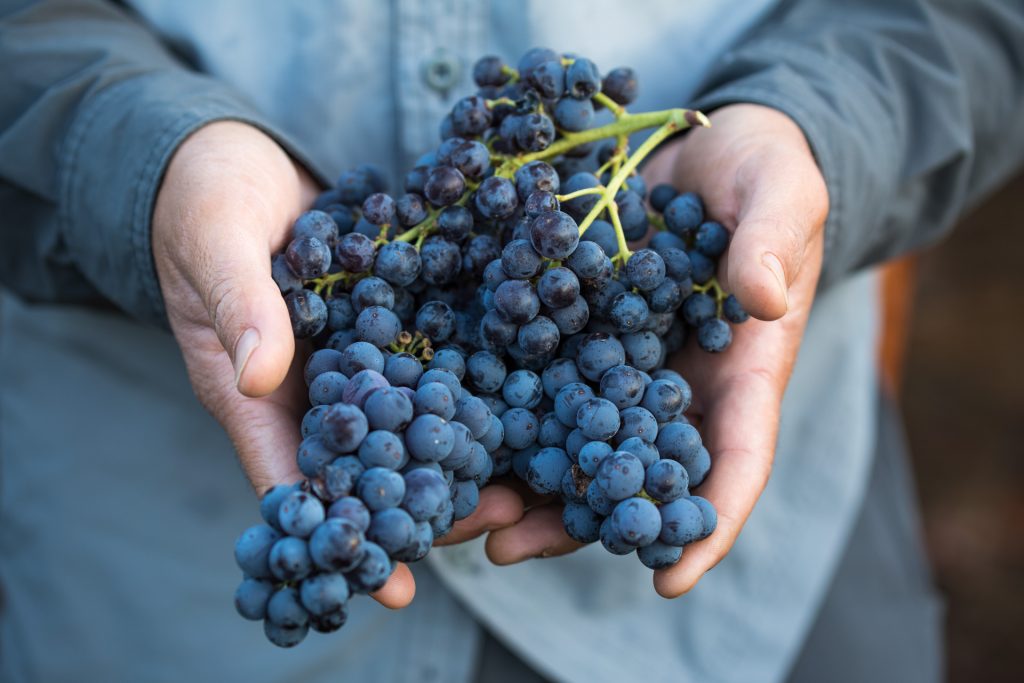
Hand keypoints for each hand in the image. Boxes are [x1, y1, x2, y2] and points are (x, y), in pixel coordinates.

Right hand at [152, 121, 522, 607]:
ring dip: (461, 451)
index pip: (296, 481)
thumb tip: (261, 375)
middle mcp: (312, 389)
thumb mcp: (212, 244)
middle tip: (496, 521)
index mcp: (254, 393)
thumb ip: (238, 304)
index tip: (396, 584)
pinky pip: (430, 358)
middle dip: (427, 502)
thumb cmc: (202, 203)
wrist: (238, 162)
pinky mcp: (390, 321)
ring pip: (410, 422)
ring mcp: (356, 357)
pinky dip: (470, 380)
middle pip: (370, 467)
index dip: (345, 532)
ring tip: (525, 479)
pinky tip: (524, 394)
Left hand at [482, 104, 827, 596]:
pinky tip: (434, 426)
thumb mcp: (781, 192)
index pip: (734, 459)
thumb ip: (773, 238)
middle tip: (507, 549)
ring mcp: (613, 362)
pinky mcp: (565, 329)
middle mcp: (670, 385)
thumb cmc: (760, 174)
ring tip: (447, 509)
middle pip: (629, 472)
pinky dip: (488, 408)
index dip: (707, 523)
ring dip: (511, 480)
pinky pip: (529, 377)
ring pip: (567, 440)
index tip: (669, 579)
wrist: (698, 150)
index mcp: (737, 372)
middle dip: (571, 520)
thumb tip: (760, 297)